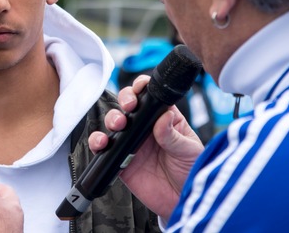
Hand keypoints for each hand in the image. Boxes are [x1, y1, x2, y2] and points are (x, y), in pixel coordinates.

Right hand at [89, 75, 203, 219]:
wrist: (181, 201)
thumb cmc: (190, 171)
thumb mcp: (189, 150)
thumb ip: (174, 135)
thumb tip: (164, 117)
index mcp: (164, 118)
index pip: (150, 96)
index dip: (142, 87)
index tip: (140, 89)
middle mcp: (145, 127)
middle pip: (128, 103)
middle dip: (125, 99)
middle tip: (129, 106)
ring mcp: (130, 142)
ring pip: (114, 121)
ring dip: (112, 118)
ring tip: (118, 124)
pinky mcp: (119, 159)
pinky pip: (103, 147)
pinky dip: (98, 142)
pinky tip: (102, 143)